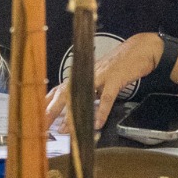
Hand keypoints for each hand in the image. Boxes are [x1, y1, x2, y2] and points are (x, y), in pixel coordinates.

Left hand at [45, 32, 160, 131]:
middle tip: (41, 127)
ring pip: (81, 95)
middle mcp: (87, 74)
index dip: (45, 104)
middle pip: (63, 94)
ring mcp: (100, 76)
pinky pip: (106, 98)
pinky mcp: (115, 78)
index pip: (57, 90)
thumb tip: (77, 109)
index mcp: (82, 75)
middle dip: (50, 111)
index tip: (36, 118)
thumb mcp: (99, 79)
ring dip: (71, 113)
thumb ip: (89, 92)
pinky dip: (101, 111)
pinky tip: (97, 124)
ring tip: (63, 130)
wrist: (140, 48)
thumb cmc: (120, 65)